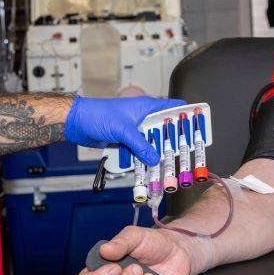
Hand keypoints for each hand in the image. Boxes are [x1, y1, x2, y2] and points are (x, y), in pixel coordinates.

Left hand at [64, 95, 184, 165]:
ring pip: (152, 142)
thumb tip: (155, 159)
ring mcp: (135, 129)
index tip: (197, 126)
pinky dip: (142, 158)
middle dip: (172, 141)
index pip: (173, 107)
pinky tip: (146, 167)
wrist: (76, 122)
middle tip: (183, 152)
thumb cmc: (98, 115)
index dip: (186, 115)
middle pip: (164, 130)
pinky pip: (139, 150)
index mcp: (147, 107)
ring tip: (165, 164)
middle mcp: (143, 117)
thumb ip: (140, 145)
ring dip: (156, 152)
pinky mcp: (126, 140)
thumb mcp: (123, 130)